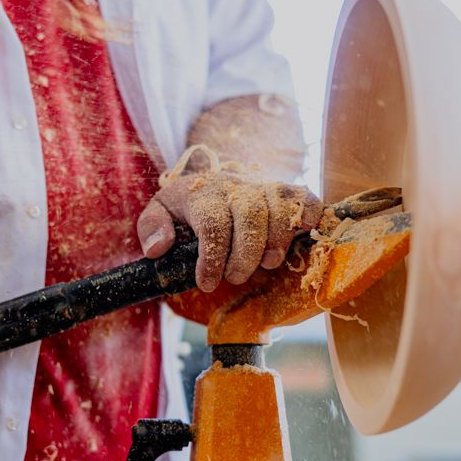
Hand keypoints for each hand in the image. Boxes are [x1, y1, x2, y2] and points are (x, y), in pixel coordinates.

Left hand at [137, 171, 322, 291]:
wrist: (215, 176)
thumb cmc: (187, 205)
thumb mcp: (160, 210)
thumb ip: (151, 226)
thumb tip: (158, 248)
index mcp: (203, 193)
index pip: (212, 224)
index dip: (211, 258)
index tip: (206, 283)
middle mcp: (237, 187)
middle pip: (250, 216)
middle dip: (245, 254)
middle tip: (236, 277)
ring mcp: (265, 186)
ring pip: (280, 210)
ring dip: (277, 242)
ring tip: (266, 264)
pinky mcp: (288, 192)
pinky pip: (306, 201)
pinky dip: (308, 219)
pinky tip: (299, 237)